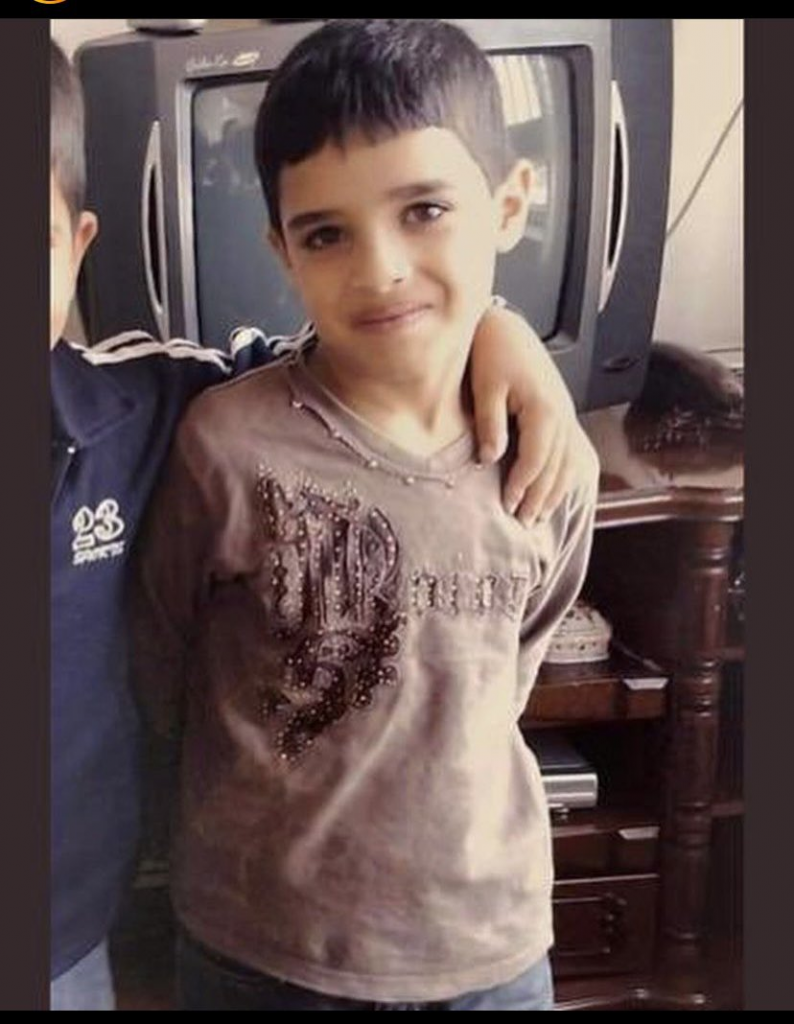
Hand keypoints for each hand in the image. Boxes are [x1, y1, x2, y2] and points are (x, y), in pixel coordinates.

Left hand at [469, 305, 599, 525]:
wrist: (508, 328)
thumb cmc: (494, 351)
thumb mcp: (485, 386)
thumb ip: (489, 423)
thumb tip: (490, 459)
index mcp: (543, 408)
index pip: (537, 458)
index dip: (523, 485)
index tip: (507, 505)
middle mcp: (561, 414)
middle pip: (556, 467)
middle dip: (540, 498)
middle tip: (522, 523)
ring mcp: (565, 414)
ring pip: (567, 463)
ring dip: (553, 492)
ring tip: (537, 517)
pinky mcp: (562, 414)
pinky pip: (570, 453)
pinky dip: (563, 477)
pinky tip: (553, 493)